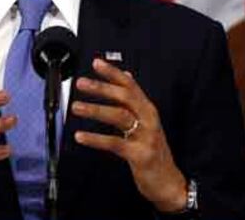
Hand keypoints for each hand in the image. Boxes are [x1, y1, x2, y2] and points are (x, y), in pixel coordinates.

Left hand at [71, 58, 186, 212]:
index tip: (96, 63)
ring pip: (120, 116)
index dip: (113, 73)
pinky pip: (115, 143)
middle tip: (81, 83)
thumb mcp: (146, 120)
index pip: (130, 85)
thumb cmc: (153, 149)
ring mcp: (146, 136)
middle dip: (101, 88)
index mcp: (147, 108)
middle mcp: (148, 118)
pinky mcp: (140, 154)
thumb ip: (133, 99)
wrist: (168, 181)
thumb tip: (125, 74)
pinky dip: (96, 139)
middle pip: (125, 97)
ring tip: (77, 107)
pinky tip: (81, 136)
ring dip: (96, 110)